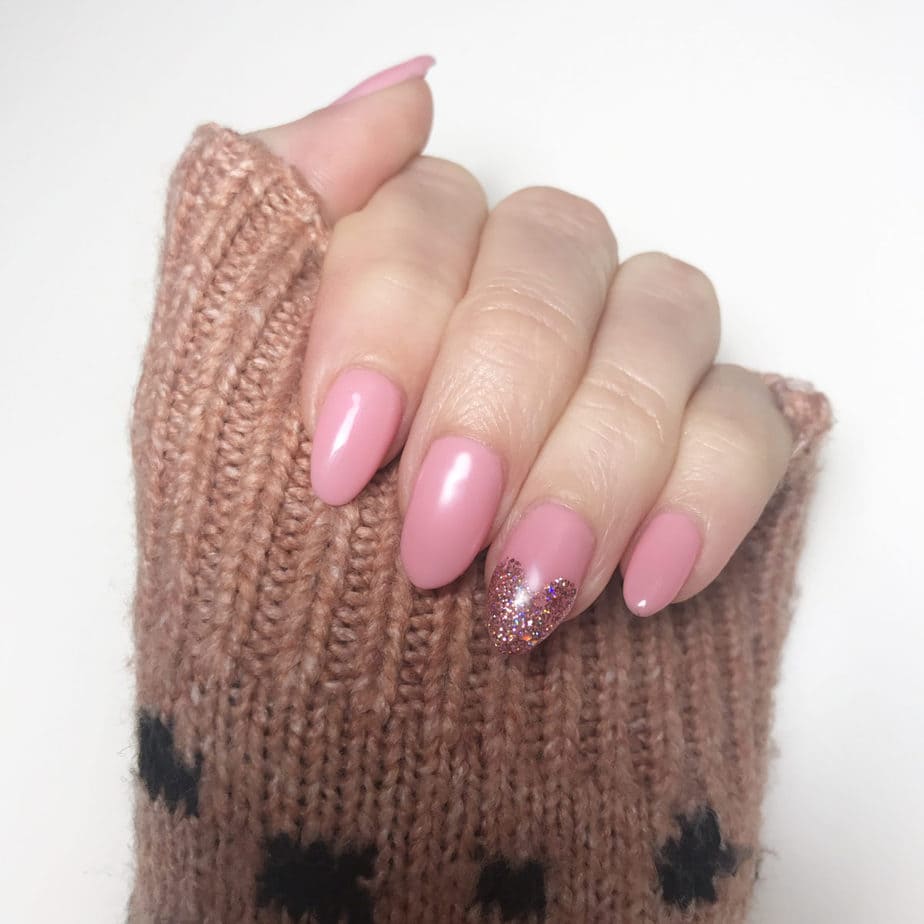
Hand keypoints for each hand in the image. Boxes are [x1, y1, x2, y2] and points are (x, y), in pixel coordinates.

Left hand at [254, 56, 794, 653]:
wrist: (329, 750)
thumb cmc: (251, 588)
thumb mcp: (203, 415)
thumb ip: (255, 237)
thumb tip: (402, 95)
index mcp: (404, 282)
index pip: (430, 209)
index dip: (390, 314)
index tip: (346, 456)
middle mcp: (516, 309)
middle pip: (557, 250)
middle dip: (497, 396)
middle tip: (439, 539)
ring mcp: (613, 379)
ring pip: (664, 315)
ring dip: (597, 453)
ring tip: (531, 585)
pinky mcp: (693, 463)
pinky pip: (749, 422)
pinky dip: (708, 491)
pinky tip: (647, 580)